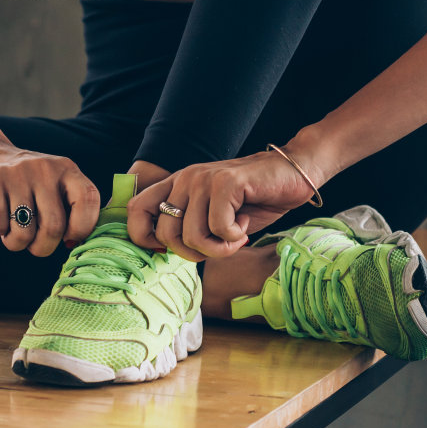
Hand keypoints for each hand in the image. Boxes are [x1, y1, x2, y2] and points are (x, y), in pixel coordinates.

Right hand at [0, 136, 101, 256]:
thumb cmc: (28, 183)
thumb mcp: (55, 184)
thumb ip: (71, 209)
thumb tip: (74, 243)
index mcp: (66, 169)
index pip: (88, 199)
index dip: (82, 228)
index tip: (68, 238)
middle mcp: (44, 168)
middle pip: (54, 227)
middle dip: (43, 248)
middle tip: (35, 244)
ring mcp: (16, 174)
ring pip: (24, 234)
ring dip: (17, 243)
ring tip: (14, 231)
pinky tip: (0, 217)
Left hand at [125, 146, 327, 261]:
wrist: (291, 174)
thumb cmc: (252, 200)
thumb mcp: (213, 215)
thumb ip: (189, 228)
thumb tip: (165, 253)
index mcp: (176, 185)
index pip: (135, 210)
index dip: (146, 238)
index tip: (176, 248)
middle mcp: (184, 179)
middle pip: (165, 234)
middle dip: (194, 253)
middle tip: (219, 246)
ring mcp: (203, 179)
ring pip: (192, 236)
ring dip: (218, 248)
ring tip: (235, 235)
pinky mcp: (226, 183)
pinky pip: (219, 228)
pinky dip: (235, 238)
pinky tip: (245, 223)